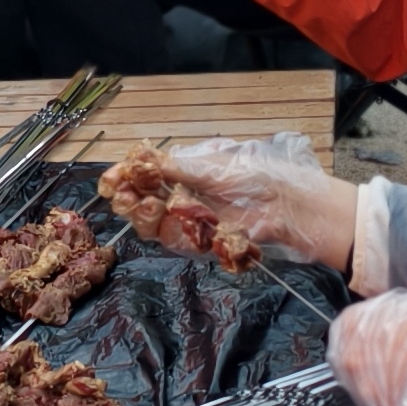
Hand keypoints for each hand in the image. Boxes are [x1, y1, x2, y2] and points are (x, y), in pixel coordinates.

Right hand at [107, 132, 354, 271]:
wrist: (295, 208)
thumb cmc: (259, 177)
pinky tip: (198, 229)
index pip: (145, 177)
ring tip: (161, 210)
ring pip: (160, 230)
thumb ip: (173, 167)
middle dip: (135, 203)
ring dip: (157, 221)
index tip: (110, 181)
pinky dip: (189, 238)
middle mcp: (186, 198)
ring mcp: (196, 223)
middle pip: (144, 207)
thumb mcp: (213, 165)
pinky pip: (186, 246)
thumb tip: (136, 159)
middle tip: (132, 199)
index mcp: (185, 172)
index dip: (125, 180)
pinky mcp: (209, 245)